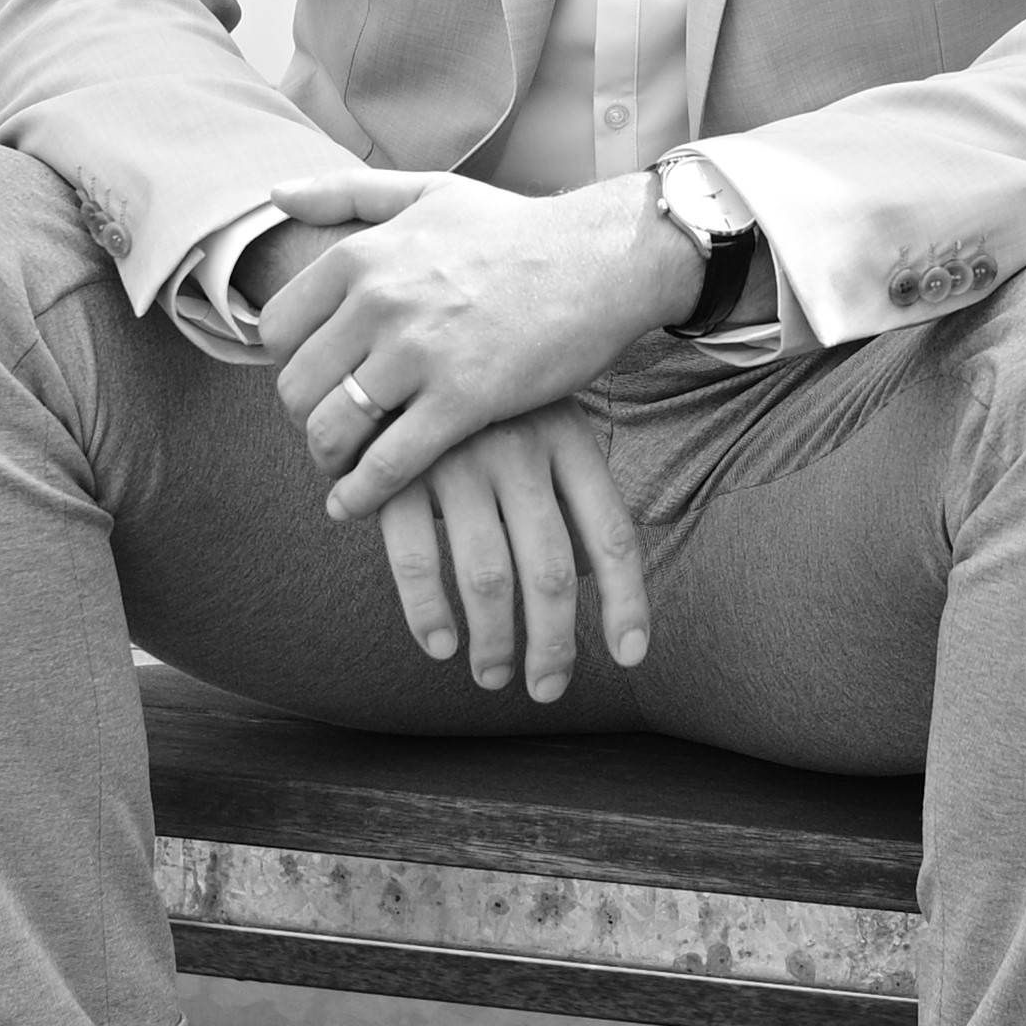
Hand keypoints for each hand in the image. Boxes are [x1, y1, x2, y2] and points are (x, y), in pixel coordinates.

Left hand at [260, 169, 700, 521]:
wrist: (602, 260)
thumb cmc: (515, 230)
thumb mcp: (426, 193)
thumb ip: (346, 192)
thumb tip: (277, 193)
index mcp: (361, 256)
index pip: (275, 328)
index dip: (290, 361)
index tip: (317, 375)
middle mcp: (378, 302)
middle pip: (294, 386)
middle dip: (305, 417)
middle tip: (331, 428)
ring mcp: (419, 354)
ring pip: (331, 428)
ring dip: (327, 459)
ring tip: (341, 468)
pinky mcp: (463, 401)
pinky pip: (387, 463)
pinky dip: (361, 493)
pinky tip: (353, 506)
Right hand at [374, 405, 653, 697]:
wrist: (396, 338)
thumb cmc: (483, 399)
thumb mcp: (540, 419)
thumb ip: (565, 487)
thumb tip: (590, 581)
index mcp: (568, 437)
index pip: (613, 536)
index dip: (627, 603)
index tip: (629, 656)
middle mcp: (519, 449)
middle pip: (551, 572)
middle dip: (552, 644)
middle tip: (546, 687)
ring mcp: (457, 460)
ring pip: (488, 578)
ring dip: (494, 642)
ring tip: (492, 675)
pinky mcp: (397, 472)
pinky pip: (414, 561)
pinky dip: (427, 613)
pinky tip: (439, 644)